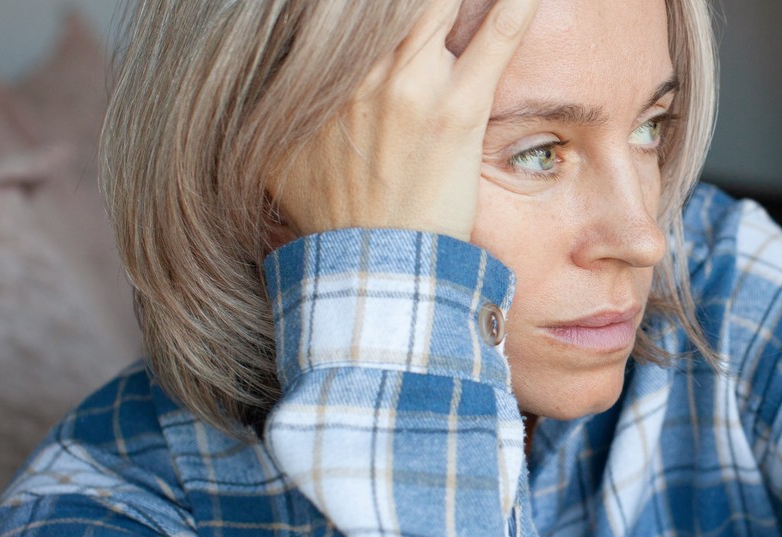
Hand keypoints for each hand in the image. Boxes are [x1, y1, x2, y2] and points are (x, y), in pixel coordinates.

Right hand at [267, 0, 539, 241]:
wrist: (370, 265)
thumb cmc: (329, 212)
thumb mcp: (277, 153)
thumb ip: (274, 105)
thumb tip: (265, 83)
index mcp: (326, 73)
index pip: (351, 7)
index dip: (369, 5)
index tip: (379, 8)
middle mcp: (367, 68)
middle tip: (435, 5)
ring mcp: (415, 85)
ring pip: (441, 2)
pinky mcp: (460, 109)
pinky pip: (497, 38)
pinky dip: (515, 6)